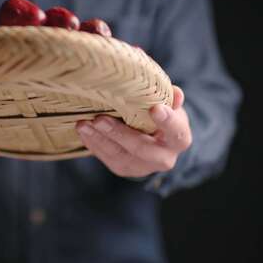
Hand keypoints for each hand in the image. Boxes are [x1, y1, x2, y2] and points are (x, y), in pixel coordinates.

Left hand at [76, 86, 191, 176]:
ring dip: (99, 139)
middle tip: (99, 119)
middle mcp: (163, 158)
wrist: (155, 142)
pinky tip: (83, 131)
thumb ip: (170, 99)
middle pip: (141, 148)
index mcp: (179, 139)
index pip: (176, 131)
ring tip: (83, 125)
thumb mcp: (170, 106)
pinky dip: (93, 144)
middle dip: (119, 134)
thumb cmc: (163, 117)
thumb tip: (175, 93)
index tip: (155, 109)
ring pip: (119, 156)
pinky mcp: (124, 169)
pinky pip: (107, 158)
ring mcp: (142, 167)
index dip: (167, 121)